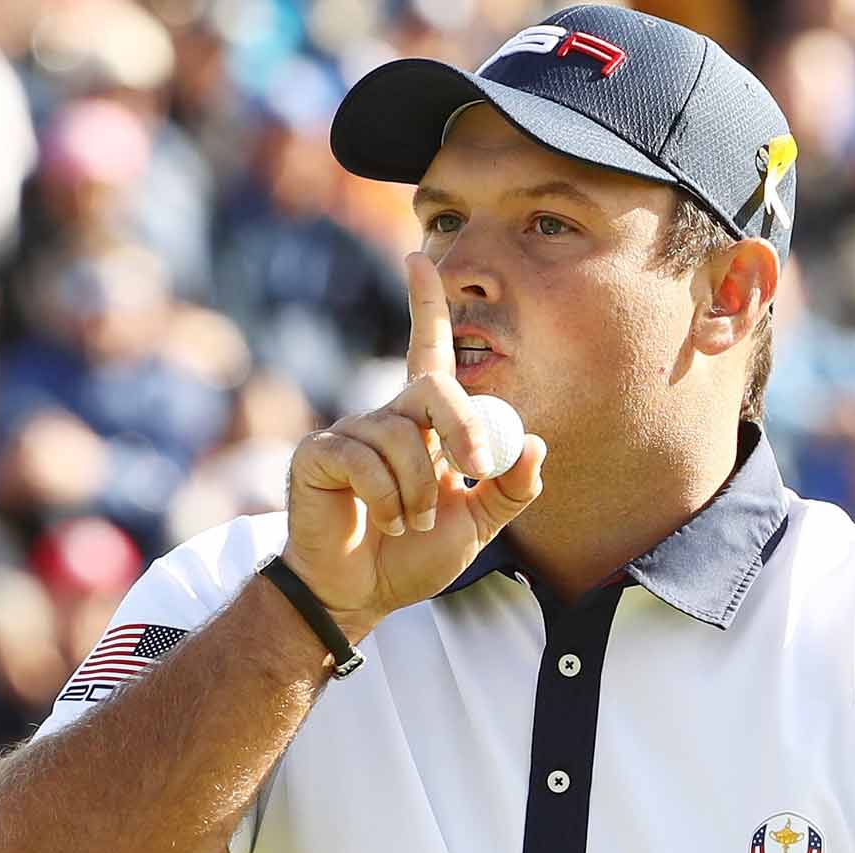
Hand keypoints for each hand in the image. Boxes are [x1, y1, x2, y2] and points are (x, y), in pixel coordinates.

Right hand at [281, 253, 545, 634]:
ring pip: (402, 439)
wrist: (359, 594)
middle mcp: (386, 417)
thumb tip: (535, 444)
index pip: (427, 352)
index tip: (419, 257)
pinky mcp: (319, 455)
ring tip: (406, 523)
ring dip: (416, 492)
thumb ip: (510, 489)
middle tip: (471, 472)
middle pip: (432, 389)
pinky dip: (385, 499)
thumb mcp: (477, 525)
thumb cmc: (411, 556)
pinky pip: (365, 461)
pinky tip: (379, 520)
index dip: (425, 305)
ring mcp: (349, 433)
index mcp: (423, 424)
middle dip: (463, 428)